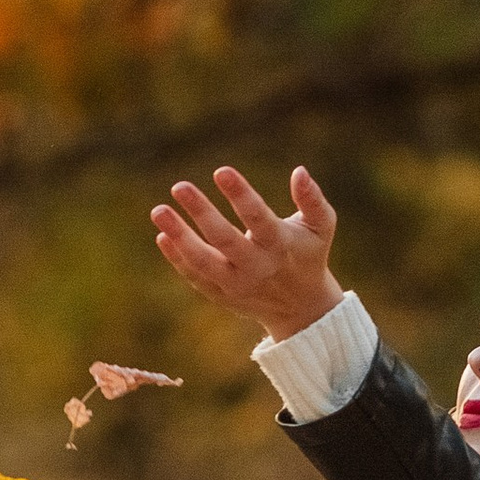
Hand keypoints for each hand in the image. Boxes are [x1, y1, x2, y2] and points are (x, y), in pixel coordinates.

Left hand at [151, 163, 343, 339]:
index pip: (258, 217)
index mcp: (280, 245)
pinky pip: (195, 276)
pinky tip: (163, 235)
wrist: (301, 308)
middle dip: (201, 212)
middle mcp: (257, 267)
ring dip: (179, 237)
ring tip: (158, 210)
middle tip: (179, 186)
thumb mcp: (321, 227)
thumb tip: (299, 171)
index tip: (221, 171)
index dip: (240, 194)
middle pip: (224, 239)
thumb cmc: (308, 254)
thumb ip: (312, 199)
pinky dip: (177, 258)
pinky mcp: (222, 295)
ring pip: (202, 262)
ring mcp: (237, 284)